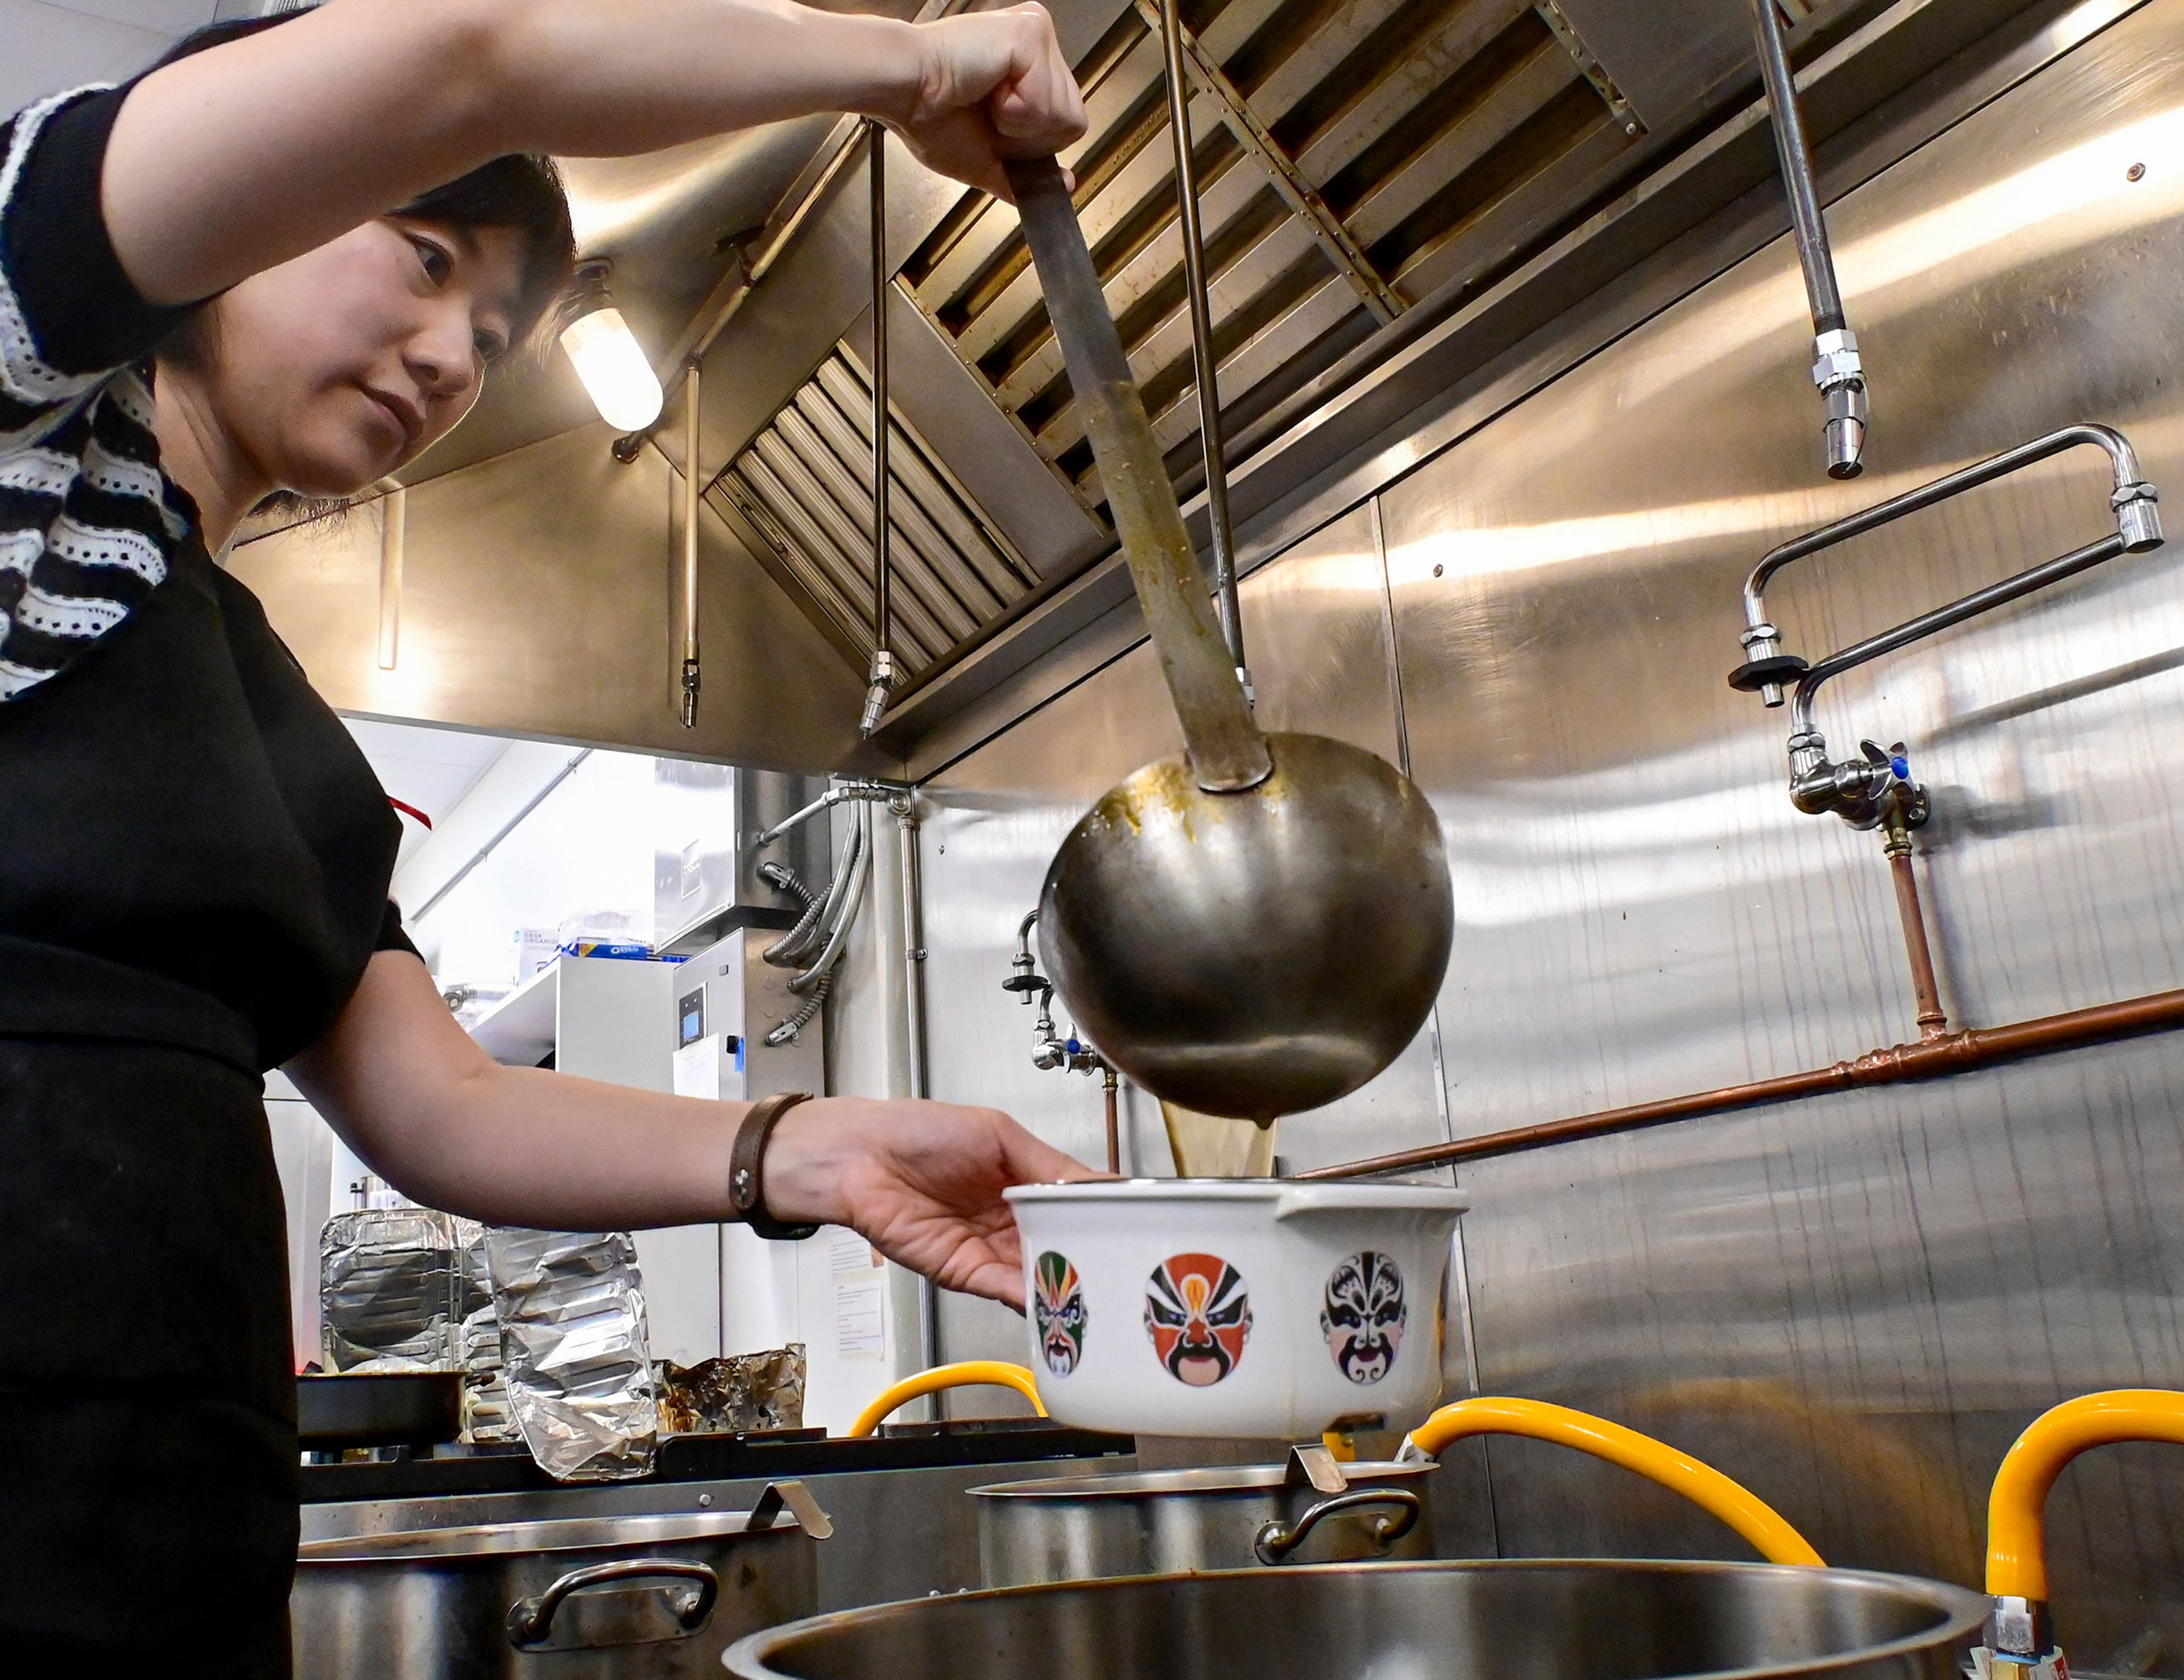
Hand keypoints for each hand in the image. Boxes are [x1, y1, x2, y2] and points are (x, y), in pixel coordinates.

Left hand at [762, 1096, 1100, 1307]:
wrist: (858, 1157)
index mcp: (1023, 1184)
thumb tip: (1101, 1184)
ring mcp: (989, 1251)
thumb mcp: (999, 1135)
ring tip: (1104, 1293)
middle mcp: (1010, 1222)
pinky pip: (1006, 1290)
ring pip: (1040, 1276)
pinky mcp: (965, 1273)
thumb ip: (1049, 1166)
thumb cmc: (918, 1132)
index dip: (1104, 1221)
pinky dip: (1032, 1299)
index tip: (1139, 1231)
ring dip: (1068, 1286)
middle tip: (1131, 1274)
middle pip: (1063, 1249)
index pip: (1076, 1209)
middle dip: (1093, 1262)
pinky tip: (1059, 1300)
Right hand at [884, 3, 1087, 198]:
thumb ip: (1026, 173)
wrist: (901, 92)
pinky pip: (1047, 103)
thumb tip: (1065, 185)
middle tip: (985, 114)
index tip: (990, 125)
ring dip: (1017, 125)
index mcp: (1028, 61)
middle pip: (1073, 120)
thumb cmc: (927, 117)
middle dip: (1028, 137)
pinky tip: (984, 89)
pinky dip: (1014, 113)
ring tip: (982, 99)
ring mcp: (1037, 30)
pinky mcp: (1031, 31)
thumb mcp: (984, 158)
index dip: (1031, 143)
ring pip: (1065, 114)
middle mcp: (1037, 37)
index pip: (1066, 120)